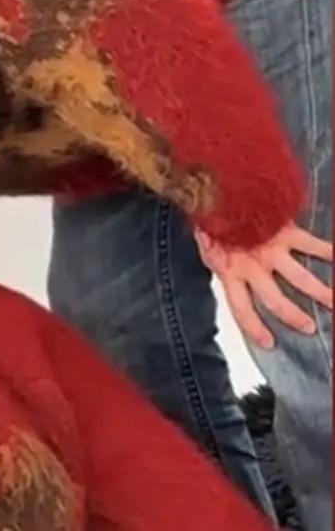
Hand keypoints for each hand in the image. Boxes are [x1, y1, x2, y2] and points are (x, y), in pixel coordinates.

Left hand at [196, 221, 331, 349]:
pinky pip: (311, 245)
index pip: (242, 310)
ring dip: (319, 292)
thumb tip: (224, 272)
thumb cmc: (212, 215)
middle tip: (310, 328)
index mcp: (231, 273)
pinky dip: (328, 252)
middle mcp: (253, 267)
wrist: (219, 186)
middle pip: (276, 301)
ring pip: (300, 278)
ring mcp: (272, 250)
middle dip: (294, 317)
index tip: (269, 343)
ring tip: (333, 303)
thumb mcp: (208, 246)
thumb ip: (220, 263)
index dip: (255, 328)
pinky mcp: (286, 232)